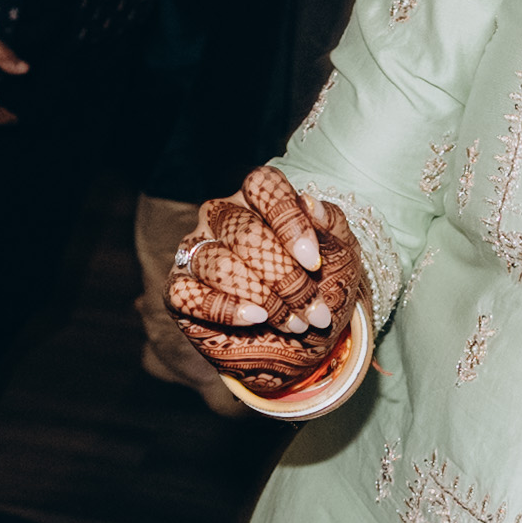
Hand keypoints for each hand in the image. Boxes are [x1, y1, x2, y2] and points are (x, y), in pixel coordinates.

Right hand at [158, 167, 369, 401]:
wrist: (307, 336)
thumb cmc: (322, 284)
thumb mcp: (342, 253)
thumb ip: (331, 225)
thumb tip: (309, 202)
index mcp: (257, 197)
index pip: (262, 186)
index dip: (289, 222)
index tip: (313, 264)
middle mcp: (221, 217)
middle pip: (244, 234)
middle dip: (284, 278)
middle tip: (312, 311)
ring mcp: (196, 250)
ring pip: (219, 264)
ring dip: (263, 299)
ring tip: (294, 323)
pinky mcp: (179, 289)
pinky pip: (186, 293)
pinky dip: (225, 309)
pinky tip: (256, 319)